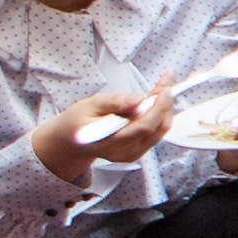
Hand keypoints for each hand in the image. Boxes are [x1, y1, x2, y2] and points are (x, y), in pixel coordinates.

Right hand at [29, 77, 176, 180]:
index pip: (142, 128)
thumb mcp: (90, 105)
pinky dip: (160, 115)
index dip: (158, 108)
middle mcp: (124, 152)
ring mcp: (132, 155)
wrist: (71, 141)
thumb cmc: (79, 121)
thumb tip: (137, 100)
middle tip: (167, 82)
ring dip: (165, 107)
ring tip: (162, 87)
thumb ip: (114, 103)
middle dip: (165, 104)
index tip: (165, 89)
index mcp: (108, 141)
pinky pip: (157, 133)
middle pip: (156, 129)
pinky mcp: (138, 152)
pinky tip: (156, 100)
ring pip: (160, 131)